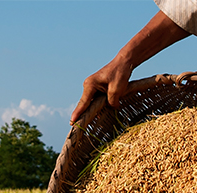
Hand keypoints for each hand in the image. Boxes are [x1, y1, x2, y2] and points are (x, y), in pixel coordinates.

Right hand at [70, 11, 189, 124]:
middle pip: (85, 104)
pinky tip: (96, 116)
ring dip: (91, 111)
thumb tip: (111, 108)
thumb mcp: (117, 89)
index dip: (78, 114)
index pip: (83, 103)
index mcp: (90, 85)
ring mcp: (92, 87)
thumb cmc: (120, 73)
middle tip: (75, 127)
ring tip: (84, 124)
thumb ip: (112, 101)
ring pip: (90, 103)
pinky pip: (95, 100)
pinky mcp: (98, 88)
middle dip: (82, 115)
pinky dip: (97, 107)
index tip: (72, 123)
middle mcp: (88, 86)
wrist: (124, 62)